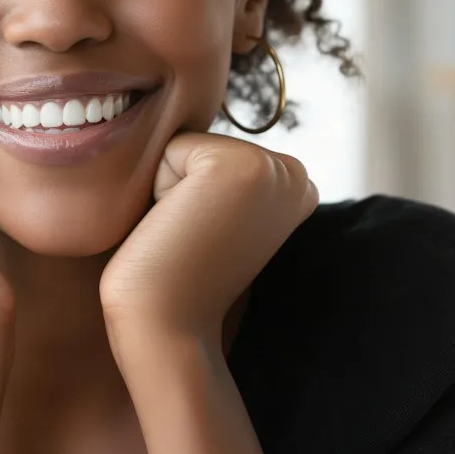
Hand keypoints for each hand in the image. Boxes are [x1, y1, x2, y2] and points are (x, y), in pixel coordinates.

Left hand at [98, 131, 317, 346]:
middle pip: (202, 142)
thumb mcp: (218, 219)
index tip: (207, 239)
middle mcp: (293, 172)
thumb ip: (222, 179)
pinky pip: (170, 148)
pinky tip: (177, 226)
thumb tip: (194, 127)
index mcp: (297, 187)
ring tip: (185, 233)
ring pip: (186, 144)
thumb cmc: (180, 280)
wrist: (168, 326)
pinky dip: (157, 186)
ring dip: (169, 187)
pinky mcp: (234, 164)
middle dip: (182, 186)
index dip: (194, 194)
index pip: (218, 151)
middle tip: (193, 238)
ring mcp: (270, 167)